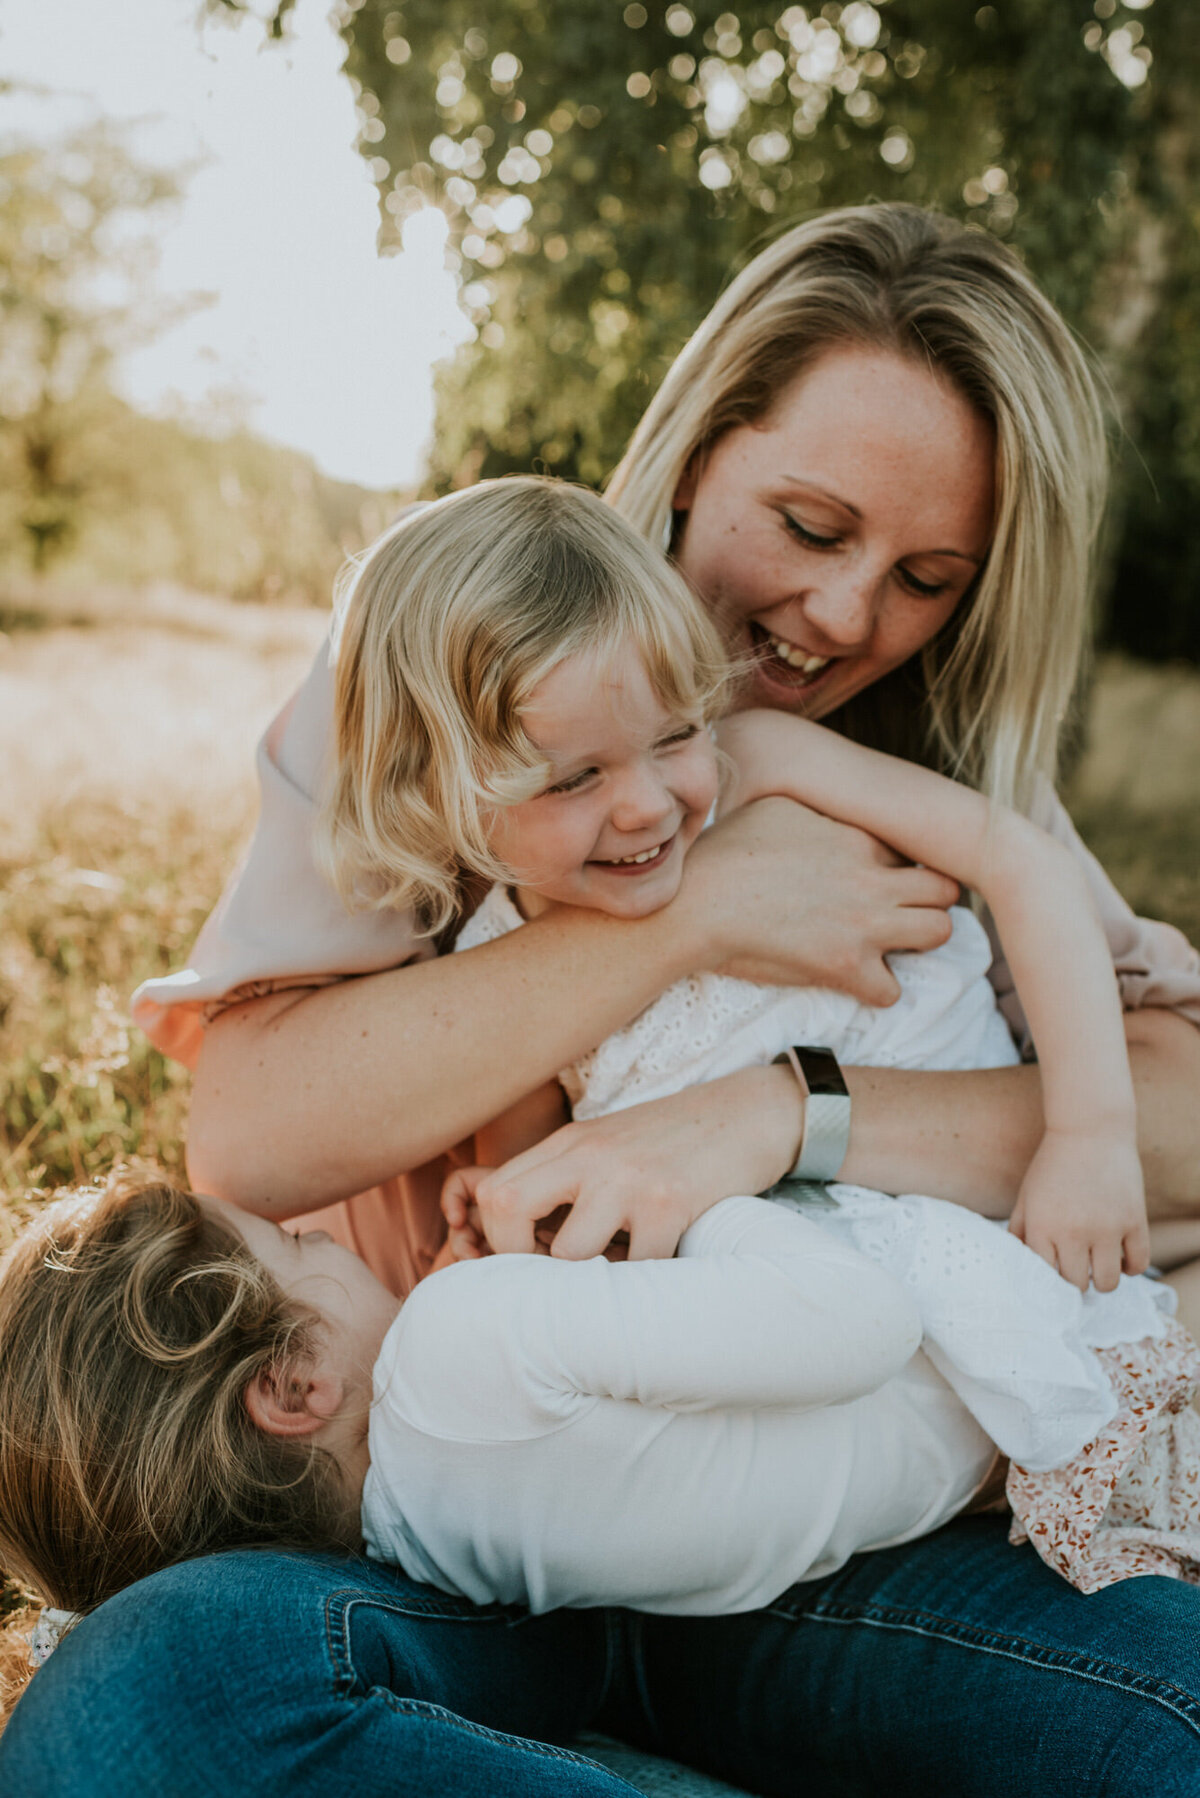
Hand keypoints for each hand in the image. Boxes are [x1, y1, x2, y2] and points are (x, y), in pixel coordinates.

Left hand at [439, 1065, 803, 1260]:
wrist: (750, 1112)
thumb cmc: (676, 1141)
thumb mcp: (611, 1146)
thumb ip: (568, 1181)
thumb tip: (527, 1245)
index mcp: (569, 1144)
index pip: (493, 1192)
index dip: (496, 1240)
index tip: (528, 1264)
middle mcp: (590, 1155)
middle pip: (506, 1209)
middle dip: (515, 1261)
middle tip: (550, 1285)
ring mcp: (628, 1178)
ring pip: (569, 1253)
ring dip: (587, 1282)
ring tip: (613, 1280)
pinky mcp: (670, 1201)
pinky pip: (638, 1268)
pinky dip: (645, 1284)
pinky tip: (660, 1270)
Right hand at [680, 797, 958, 1006]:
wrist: (698, 900)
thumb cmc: (725, 849)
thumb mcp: (777, 806)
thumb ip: (819, 810)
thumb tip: (826, 810)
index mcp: (858, 837)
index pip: (915, 849)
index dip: (903, 865)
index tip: (883, 876)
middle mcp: (872, 879)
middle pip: (946, 888)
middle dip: (931, 900)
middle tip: (902, 910)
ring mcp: (864, 924)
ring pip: (940, 932)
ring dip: (918, 940)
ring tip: (889, 943)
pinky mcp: (844, 965)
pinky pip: (892, 989)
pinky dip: (876, 988)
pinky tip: (855, 978)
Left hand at [1008, 1127, 1149, 1290]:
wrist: (1089, 1129)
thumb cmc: (1053, 1163)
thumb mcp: (1026, 1195)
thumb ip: (1019, 1230)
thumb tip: (1018, 1261)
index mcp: (1042, 1226)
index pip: (1044, 1276)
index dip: (1049, 1279)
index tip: (1053, 1274)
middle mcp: (1073, 1232)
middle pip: (1076, 1284)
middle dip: (1074, 1280)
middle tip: (1076, 1269)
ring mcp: (1107, 1229)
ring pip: (1107, 1283)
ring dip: (1102, 1279)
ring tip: (1097, 1265)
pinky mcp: (1134, 1221)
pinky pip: (1139, 1264)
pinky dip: (1130, 1268)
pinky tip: (1120, 1256)